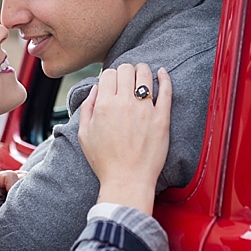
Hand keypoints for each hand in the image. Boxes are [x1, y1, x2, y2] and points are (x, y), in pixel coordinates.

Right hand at [78, 63, 171, 215]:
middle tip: (128, 78)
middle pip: (126, 70)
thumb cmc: (105, 162)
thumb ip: (87, 108)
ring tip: (143, 74)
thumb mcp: (84, 135)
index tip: (114, 84)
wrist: (127, 181)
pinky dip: (165, 78)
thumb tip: (96, 89)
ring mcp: (145, 109)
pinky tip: (162, 73)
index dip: (111, 77)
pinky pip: (166, 90)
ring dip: (143, 70)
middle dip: (126, 71)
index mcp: (104, 106)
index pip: (109, 74)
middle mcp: (124, 103)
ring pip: (145, 75)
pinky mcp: (161, 118)